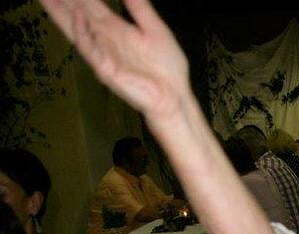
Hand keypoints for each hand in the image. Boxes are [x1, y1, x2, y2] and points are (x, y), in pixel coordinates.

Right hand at [40, 0, 189, 120]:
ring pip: (76, 29)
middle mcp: (104, 39)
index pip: (90, 5)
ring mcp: (103, 54)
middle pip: (76, 14)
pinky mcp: (106, 69)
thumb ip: (140, 9)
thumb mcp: (156, 30)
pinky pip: (91, 49)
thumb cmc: (167, 68)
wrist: (174, 96)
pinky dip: (83, 33)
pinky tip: (78, 16)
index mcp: (116, 29)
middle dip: (60, 1)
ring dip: (61, 12)